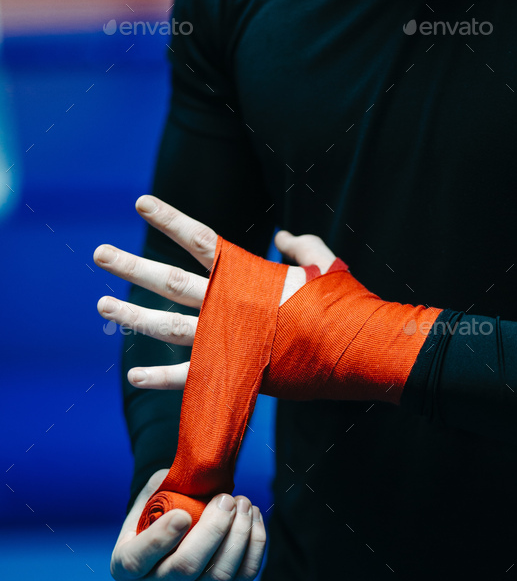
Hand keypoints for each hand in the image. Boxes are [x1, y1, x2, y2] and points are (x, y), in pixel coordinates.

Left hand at [93, 194, 335, 390]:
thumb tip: (284, 236)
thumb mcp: (324, 264)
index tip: (140, 202)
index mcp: (246, 272)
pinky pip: (188, 376)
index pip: (199, 237)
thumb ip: (301, 246)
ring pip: (167, 326)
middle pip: (169, 281)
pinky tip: (134, 376)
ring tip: (102, 305)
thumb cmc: (342, 305)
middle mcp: (226, 303)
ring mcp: (224, 338)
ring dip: (132, 316)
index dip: (169, 218)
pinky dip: (161, 378)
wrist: (353, 351)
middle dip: (132, 267)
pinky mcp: (233, 372)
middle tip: (99, 254)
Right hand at [110, 469, 265, 580]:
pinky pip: (242, 578)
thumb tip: (192, 484)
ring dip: (239, 535)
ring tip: (244, 503)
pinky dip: (253, 546)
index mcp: (125, 566)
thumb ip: (165, 487)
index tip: (183, 515)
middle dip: (213, 529)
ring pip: (219, 575)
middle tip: (226, 499)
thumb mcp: (154, 491)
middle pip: (186, 569)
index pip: (136, 561)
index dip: (159, 540)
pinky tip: (254, 518)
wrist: (176, 526)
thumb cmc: (162, 506)